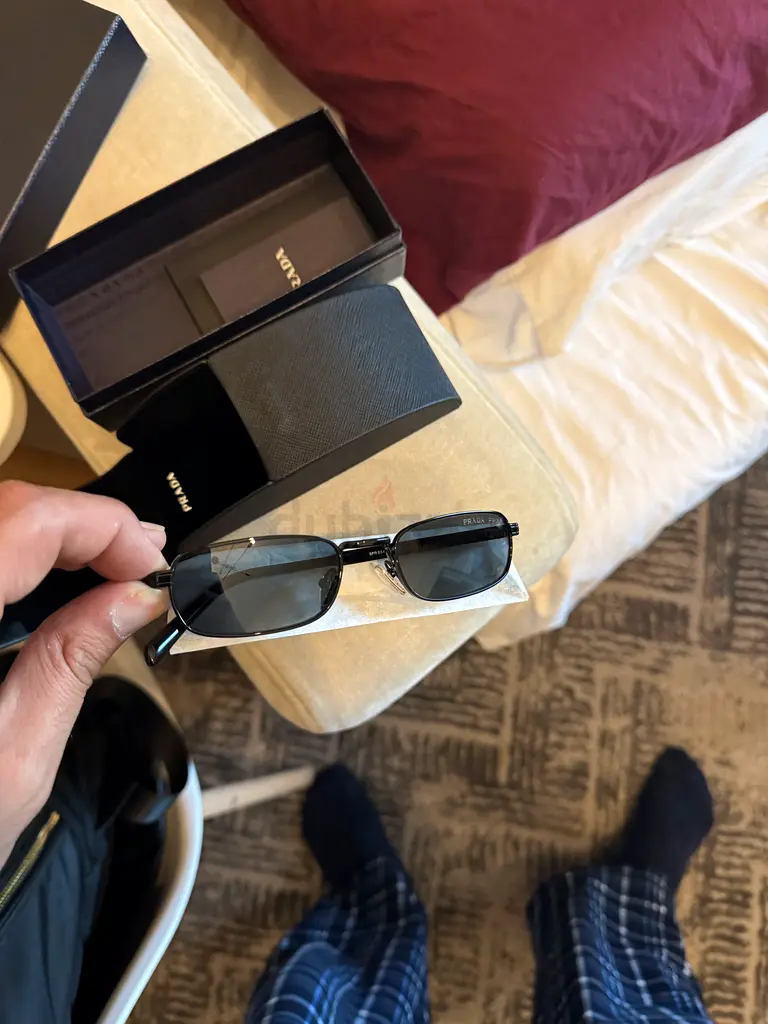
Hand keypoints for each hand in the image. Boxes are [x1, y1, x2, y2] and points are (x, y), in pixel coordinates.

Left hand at [0, 481, 167, 868]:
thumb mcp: (16, 760)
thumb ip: (69, 661)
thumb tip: (131, 596)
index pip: (23, 525)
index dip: (98, 526)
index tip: (149, 561)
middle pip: (3, 510)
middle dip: (82, 524)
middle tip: (142, 559)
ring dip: (52, 534)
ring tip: (111, 566)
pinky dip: (20, 556)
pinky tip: (55, 580)